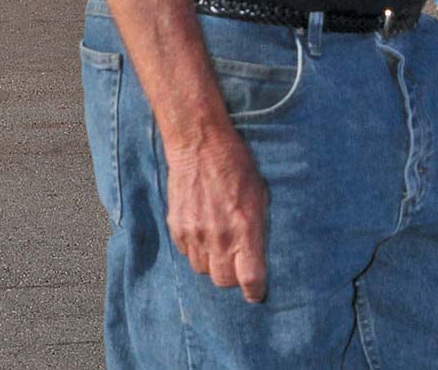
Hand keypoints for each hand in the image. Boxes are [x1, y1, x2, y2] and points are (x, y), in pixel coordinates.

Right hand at [163, 127, 268, 302]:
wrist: (200, 144)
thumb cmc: (236, 164)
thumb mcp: (260, 193)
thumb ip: (257, 227)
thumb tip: (256, 252)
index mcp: (245, 230)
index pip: (250, 280)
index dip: (254, 291)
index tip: (255, 292)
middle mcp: (219, 238)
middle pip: (223, 281)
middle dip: (231, 275)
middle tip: (234, 260)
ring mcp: (195, 234)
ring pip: (202, 270)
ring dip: (210, 261)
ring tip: (216, 241)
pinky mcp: (177, 227)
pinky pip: (186, 252)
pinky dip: (194, 247)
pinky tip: (200, 228)